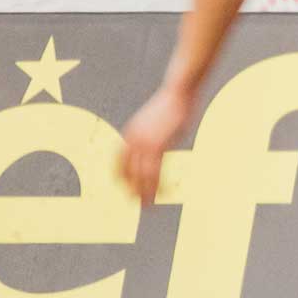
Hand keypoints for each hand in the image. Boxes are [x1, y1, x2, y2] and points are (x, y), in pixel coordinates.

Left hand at [120, 83, 193, 203]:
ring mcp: (143, 143)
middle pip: (127, 171)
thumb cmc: (174, 104)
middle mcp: (132, 140)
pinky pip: (154, 171)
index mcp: (130, 133)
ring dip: (144, 192)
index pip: (119, 162)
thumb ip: (157, 136)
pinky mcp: (157, 146)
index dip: (122, 177)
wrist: (178, 92)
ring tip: (148, 206)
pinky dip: (156, 185)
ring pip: (140, 175)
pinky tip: (162, 194)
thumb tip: (163, 144)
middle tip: (136, 203)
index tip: (126, 189)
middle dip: (131, 189)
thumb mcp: (159, 122)